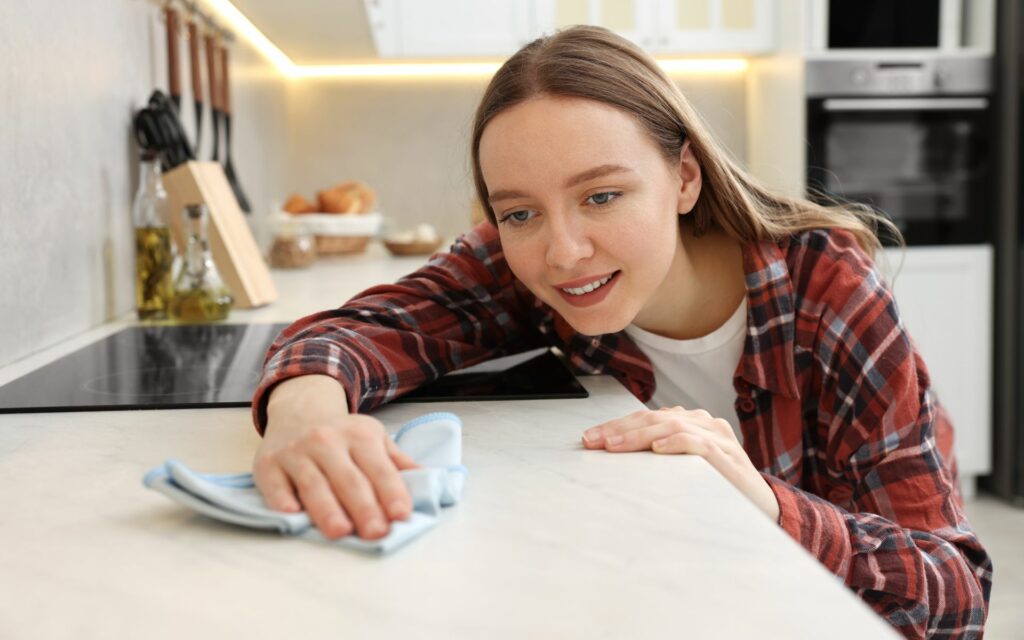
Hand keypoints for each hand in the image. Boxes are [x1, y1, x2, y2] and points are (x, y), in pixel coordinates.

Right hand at [253, 375, 418, 539]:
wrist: (298, 411)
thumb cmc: (342, 435)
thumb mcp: (374, 438)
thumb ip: (398, 462)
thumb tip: (428, 481)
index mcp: (360, 435)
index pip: (379, 468)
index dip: (392, 491)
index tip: (402, 515)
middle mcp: (327, 440)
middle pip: (349, 479)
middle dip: (364, 507)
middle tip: (376, 533)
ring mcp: (296, 452)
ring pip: (314, 484)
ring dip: (327, 509)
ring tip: (341, 532)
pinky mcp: (268, 464)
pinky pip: (274, 484)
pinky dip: (282, 499)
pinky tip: (292, 514)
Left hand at [582, 406, 779, 521]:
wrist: (763, 507)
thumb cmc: (717, 487)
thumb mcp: (682, 467)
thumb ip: (658, 454)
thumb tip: (613, 453)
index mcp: (690, 421)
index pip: (645, 417)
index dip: (615, 425)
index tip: (588, 439)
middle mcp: (704, 422)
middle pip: (653, 418)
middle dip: (619, 429)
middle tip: (592, 441)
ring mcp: (718, 437)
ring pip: (671, 425)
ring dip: (638, 435)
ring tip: (614, 445)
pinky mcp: (728, 455)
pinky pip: (698, 443)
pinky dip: (676, 442)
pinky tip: (658, 448)